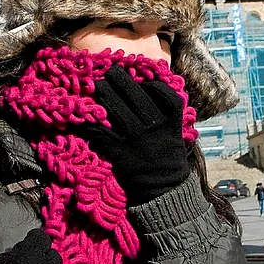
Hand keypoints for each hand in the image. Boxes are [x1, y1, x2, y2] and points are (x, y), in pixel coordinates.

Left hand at [82, 66, 189, 205]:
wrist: (164, 191)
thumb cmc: (169, 158)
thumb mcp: (176, 134)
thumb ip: (169, 114)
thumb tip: (152, 89)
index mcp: (171, 123)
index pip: (164, 95)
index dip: (153, 84)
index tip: (144, 79)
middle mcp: (154, 128)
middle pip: (136, 96)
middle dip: (121, 79)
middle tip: (111, 72)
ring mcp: (136, 140)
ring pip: (116, 110)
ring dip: (104, 94)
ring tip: (97, 86)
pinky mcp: (120, 153)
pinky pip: (102, 132)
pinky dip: (92, 123)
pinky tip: (86, 116)